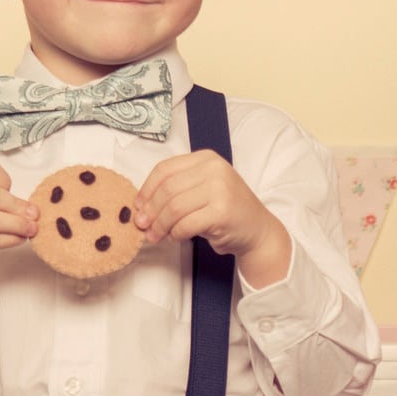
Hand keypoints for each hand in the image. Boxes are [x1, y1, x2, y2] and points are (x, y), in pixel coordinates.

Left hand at [133, 150, 290, 284]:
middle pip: (167, 189)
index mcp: (206, 159)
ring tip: (155, 235)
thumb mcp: (202, 190)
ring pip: (174, 207)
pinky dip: (175, 233)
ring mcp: (220, 189)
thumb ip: (176, 190)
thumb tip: (141, 206)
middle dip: (150, 210)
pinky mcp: (222, 212)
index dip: (146, 189)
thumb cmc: (225, 211)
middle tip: (142, 225)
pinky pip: (186, 224)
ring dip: (160, 225)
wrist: (258, 230)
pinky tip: (175, 236)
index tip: (138, 205)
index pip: (165, 169)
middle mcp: (214, 169)